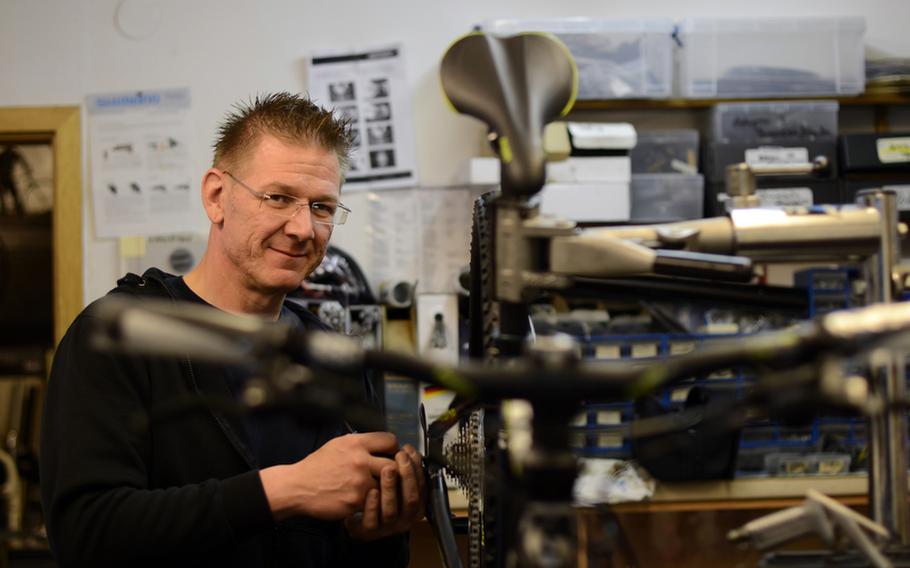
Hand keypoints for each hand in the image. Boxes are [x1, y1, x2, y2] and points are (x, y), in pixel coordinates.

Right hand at [260, 432, 398, 520]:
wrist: (298, 487)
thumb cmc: (319, 465)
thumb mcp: (338, 444)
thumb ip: (362, 443)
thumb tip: (384, 444)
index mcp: (355, 443)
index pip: (390, 440)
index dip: (393, 448)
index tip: (391, 455)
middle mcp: (359, 460)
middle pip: (393, 465)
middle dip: (393, 471)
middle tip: (390, 476)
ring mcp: (358, 482)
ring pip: (386, 486)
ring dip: (384, 489)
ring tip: (378, 488)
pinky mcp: (355, 501)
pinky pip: (374, 502)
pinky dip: (372, 502)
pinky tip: (366, 499)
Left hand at [344, 444, 426, 540]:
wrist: (353, 511)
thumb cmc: (378, 493)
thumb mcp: (393, 479)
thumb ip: (402, 467)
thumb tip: (409, 449)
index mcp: (415, 504)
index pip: (421, 486)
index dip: (417, 468)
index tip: (408, 451)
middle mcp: (405, 518)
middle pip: (411, 499)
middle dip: (407, 476)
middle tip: (400, 456)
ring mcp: (387, 527)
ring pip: (392, 511)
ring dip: (390, 488)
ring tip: (387, 469)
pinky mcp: (369, 532)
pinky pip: (372, 521)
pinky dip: (373, 506)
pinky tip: (371, 491)